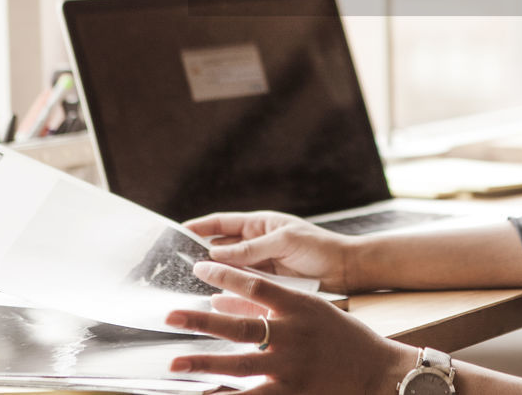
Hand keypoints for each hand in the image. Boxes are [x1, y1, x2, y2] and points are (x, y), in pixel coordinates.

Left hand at [166, 261, 413, 394]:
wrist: (377, 371)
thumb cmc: (343, 337)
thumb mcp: (314, 310)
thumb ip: (274, 305)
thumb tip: (225, 300)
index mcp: (300, 307)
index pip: (255, 284)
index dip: (225, 275)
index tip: (200, 269)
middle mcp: (292, 335)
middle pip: (238, 324)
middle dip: (201, 321)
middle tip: (171, 316)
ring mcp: (290, 367)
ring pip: (237, 364)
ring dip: (203, 363)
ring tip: (175, 362)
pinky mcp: (290, 393)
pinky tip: (203, 394)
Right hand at [184, 211, 357, 292]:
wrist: (346, 270)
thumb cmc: (319, 247)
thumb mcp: (284, 242)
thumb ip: (251, 249)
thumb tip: (214, 253)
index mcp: (261, 224)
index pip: (223, 222)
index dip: (200, 226)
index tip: (177, 232)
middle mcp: (257, 243)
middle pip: (221, 246)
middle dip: (200, 252)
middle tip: (175, 264)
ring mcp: (261, 264)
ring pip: (229, 268)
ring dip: (213, 274)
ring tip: (187, 283)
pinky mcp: (268, 284)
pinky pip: (242, 285)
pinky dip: (228, 290)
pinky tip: (213, 298)